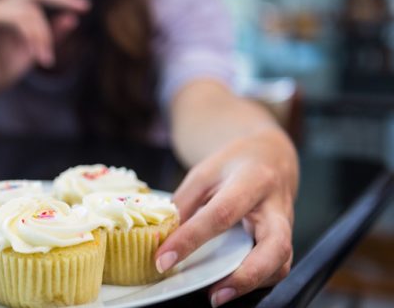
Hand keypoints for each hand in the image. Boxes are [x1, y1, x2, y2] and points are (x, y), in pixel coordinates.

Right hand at [0, 0, 88, 96]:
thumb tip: (74, 17)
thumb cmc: (4, 68)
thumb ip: (53, 34)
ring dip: (44, 36)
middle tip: (83, 7)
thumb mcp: (36, 50)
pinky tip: (38, 57)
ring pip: (31, 11)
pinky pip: (19, 18)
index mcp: (12, 8)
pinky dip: (33, 36)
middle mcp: (1, 2)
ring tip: (46, 60)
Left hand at [155, 129, 297, 306]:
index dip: (190, 239)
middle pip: (274, 246)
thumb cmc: (233, 164)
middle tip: (212, 294)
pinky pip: (278, 267)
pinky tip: (231, 284)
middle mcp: (276, 206)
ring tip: (218, 295)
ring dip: (252, 284)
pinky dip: (256, 281)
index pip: (220, 214)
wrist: (270, 155)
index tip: (163, 260)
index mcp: (251, 181)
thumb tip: (162, 238)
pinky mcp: (286, 240)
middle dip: (245, 276)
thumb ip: (184, 203)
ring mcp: (286, 225)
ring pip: (282, 262)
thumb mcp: (204, 173)